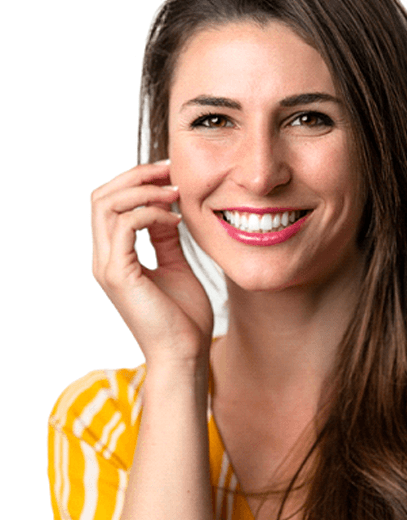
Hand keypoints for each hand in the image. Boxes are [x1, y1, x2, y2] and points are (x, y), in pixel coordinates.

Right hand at [91, 161, 213, 371]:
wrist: (185, 354)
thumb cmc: (183, 317)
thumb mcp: (176, 266)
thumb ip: (165, 238)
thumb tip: (166, 210)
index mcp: (116, 257)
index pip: (110, 205)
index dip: (136, 182)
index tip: (170, 175)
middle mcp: (104, 259)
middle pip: (102, 197)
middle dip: (135, 176)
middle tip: (170, 171)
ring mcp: (108, 266)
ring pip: (107, 205)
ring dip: (143, 190)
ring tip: (175, 192)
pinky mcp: (119, 274)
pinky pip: (126, 225)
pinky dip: (151, 212)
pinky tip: (176, 219)